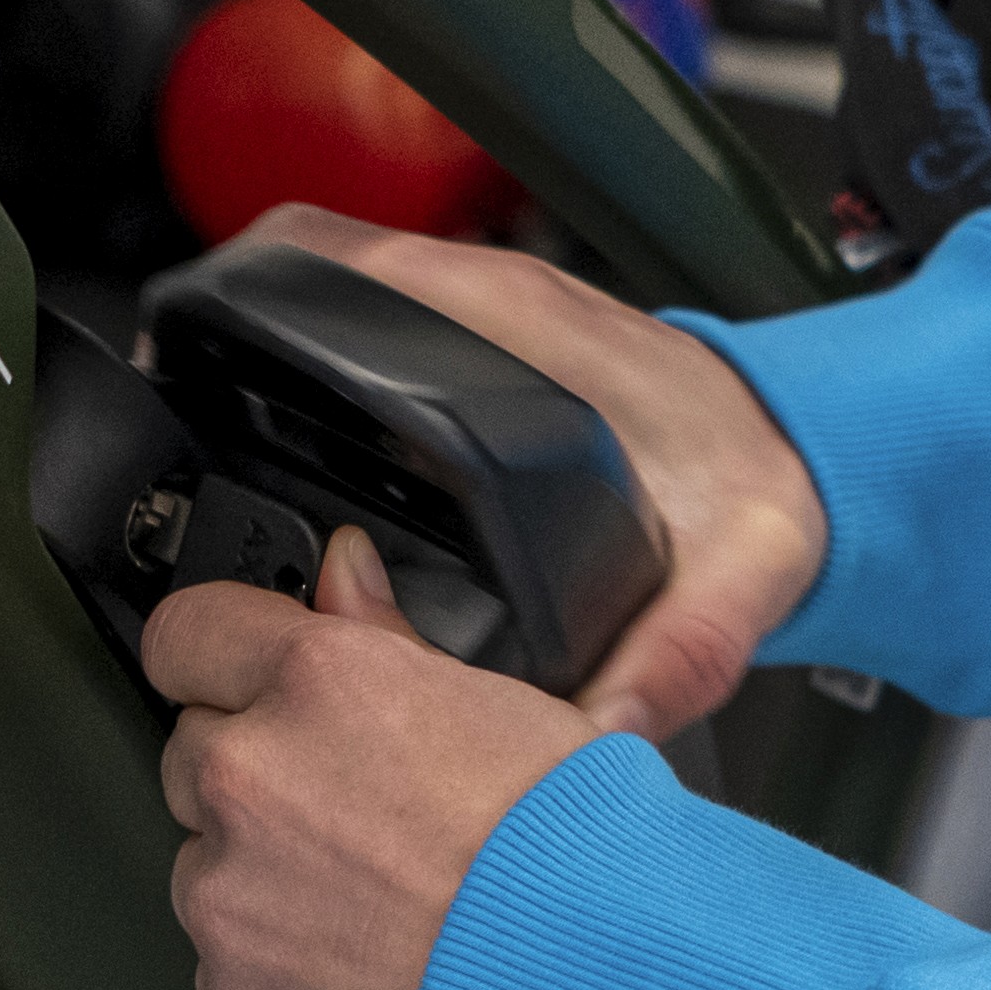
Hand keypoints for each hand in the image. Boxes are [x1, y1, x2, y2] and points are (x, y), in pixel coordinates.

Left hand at [150, 525, 603, 989]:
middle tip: (367, 827)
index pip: (189, 633)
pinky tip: (379, 987)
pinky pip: (235, 980)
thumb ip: (390, 638)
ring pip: (214, 877)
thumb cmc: (589, 868)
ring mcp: (230, 902)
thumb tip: (342, 576)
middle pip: (200, 758)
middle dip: (262, 784)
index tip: (247, 683)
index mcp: (319, 685)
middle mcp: (251, 781)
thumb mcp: (514, 710)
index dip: (224, 657)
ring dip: (272, 891)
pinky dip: (288, 986)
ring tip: (392, 922)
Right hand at [237, 207, 827, 743]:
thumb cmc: (766, 487)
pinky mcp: (488, 350)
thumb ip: (687, 648)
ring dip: (271, 348)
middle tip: (178, 421)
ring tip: (216, 450)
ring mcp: (487, 320)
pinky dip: (318, 375)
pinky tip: (295, 466)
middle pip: (312, 271)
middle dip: (232, 335)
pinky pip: (373, 335)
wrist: (812, 456)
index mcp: (531, 327)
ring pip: (337, 298)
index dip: (253, 295)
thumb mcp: (750, 566)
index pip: (352, 262)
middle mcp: (496, 306)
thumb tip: (609, 726)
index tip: (189, 353)